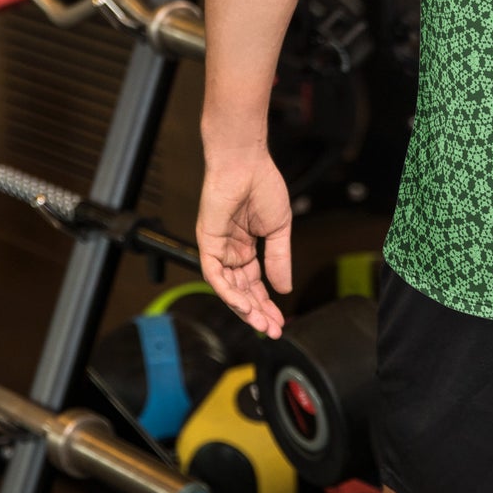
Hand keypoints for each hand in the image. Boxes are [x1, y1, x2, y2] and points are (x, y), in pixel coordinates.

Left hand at [196, 145, 293, 338]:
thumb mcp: (279, 228)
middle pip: (242, 290)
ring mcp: (217, 249)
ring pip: (228, 288)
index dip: (267, 302)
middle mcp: (230, 252)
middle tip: (272, 329)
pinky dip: (228, 292)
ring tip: (261, 324)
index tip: (279, 320)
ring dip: (244, 308)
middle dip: (257, 312)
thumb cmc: (262, 185)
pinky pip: (215, 275)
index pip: (255, 283)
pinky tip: (244, 305)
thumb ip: (280, 258)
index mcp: (246, 247)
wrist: (246, 163)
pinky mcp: (207, 244)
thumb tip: (285, 287)